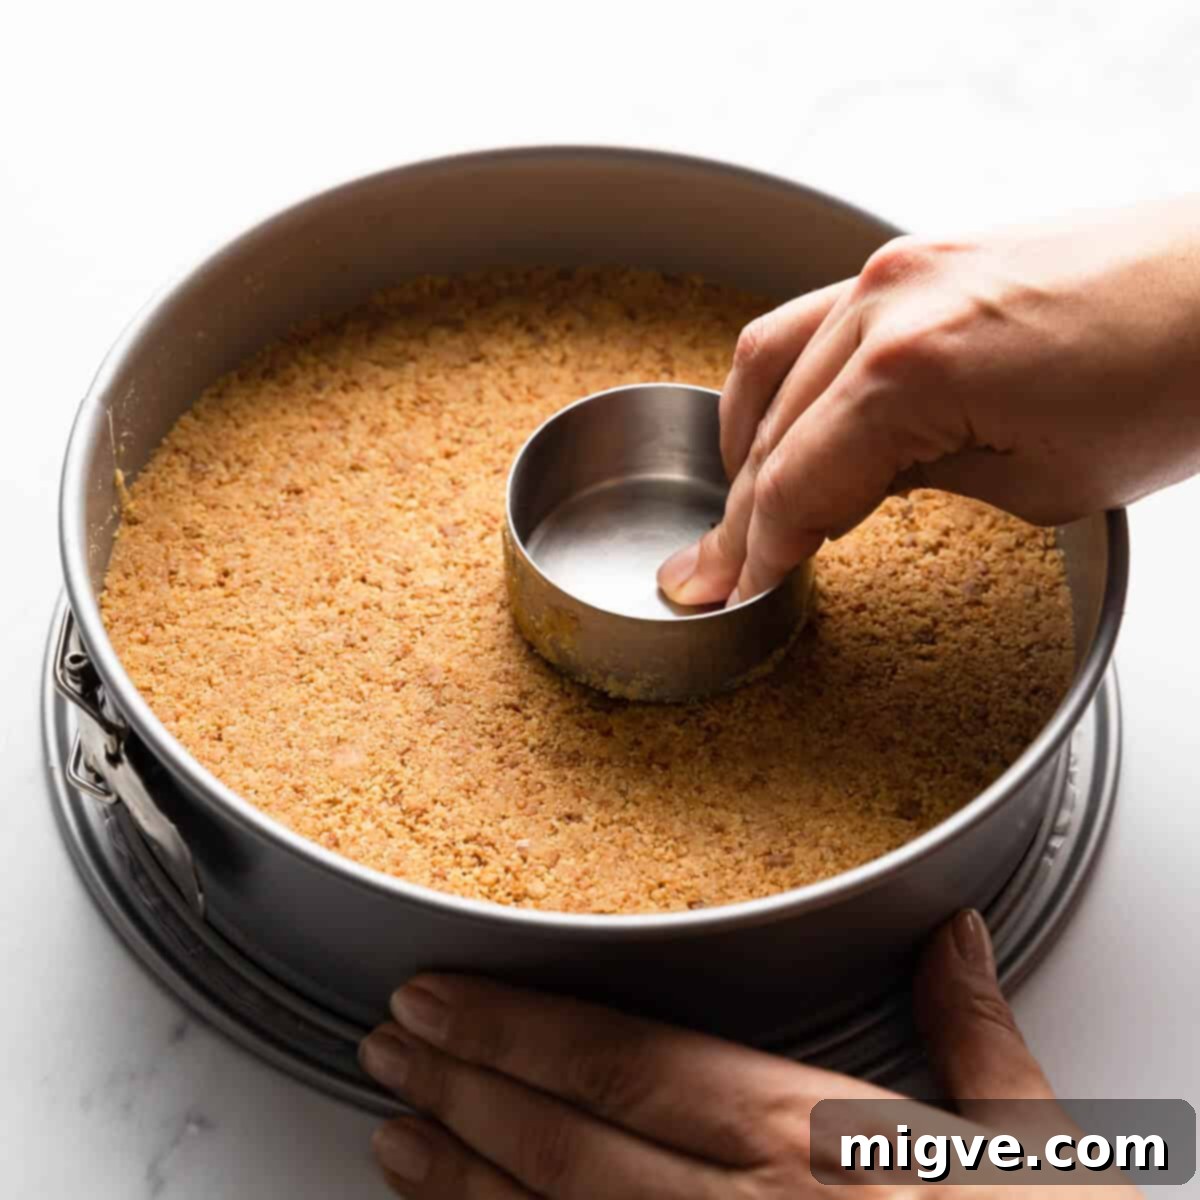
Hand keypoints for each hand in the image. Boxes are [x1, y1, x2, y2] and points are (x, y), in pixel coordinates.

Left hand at [359, 912, 1135, 1197]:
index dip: (513, 1024)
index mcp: (805, 1141)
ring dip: (455, 1182)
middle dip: (457, 1085)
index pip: (619, 1060)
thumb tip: (956, 937)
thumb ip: (975, 1033)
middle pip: (558, 1140)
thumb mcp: (1032, 1148)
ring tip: (390, 1136)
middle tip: (384, 1046)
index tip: (438, 994)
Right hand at [658, 197, 1199, 605]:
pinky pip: (814, 321)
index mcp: (907, 372)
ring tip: (740, 499)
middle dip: (740, 510)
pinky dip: (788, 381)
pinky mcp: (922, 256)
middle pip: (770, 429)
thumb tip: (855, 488)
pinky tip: (790, 418)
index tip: (736, 590)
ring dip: (746, 437)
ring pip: (770, 360)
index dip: (759, 549)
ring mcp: (898, 269)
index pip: (795, 482)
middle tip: (712, 568)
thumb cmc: (1173, 382)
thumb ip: (921, 482)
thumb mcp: (1040, 483)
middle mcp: (883, 304)